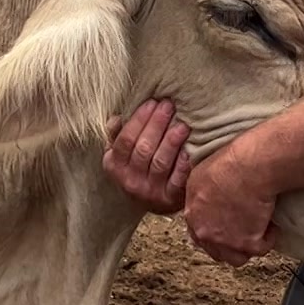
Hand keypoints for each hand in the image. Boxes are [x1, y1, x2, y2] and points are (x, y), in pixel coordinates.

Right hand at [101, 98, 192, 213]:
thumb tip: (116, 118)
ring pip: (160, 162)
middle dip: (156, 124)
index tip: (151, 102)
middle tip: (168, 106)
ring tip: (182, 124)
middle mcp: (130, 181)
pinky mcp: (170, 199)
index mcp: (114, 166)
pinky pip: (177, 180)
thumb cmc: (137, 169)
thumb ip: (116, 136)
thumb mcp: (120, 155)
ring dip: (171, 141)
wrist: (152, 202)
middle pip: (143, 149)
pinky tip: (189, 150)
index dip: (139, 120)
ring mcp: (150, 192)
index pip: (125, 140)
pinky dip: (182, 165)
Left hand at [181, 143, 278, 267]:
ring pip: (235, 257)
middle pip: (215, 249)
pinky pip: (260, 249)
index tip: (225, 227)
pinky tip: (272, 226)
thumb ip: (200, 192)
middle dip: (229, 242)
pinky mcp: (247, 243)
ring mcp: (224, 239)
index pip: (198, 233)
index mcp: (192, 212)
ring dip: (247, 247)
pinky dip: (268, 239)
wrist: (250, 166)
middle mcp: (204, 229)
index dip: (214, 231)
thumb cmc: (231, 161)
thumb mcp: (202, 172)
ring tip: (259, 232)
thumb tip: (207, 196)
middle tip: (244, 230)